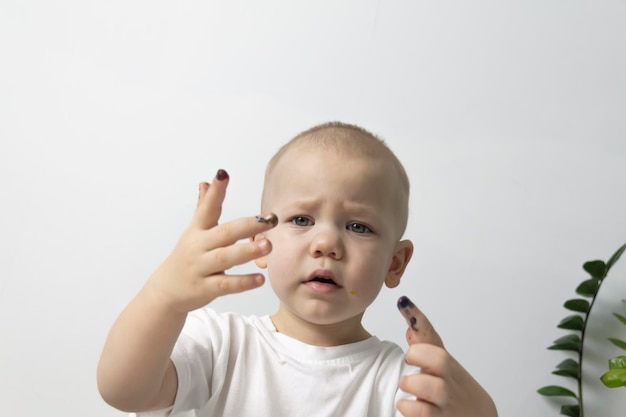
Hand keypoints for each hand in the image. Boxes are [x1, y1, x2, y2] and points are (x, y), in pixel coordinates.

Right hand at [145, 169, 276, 312]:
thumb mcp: (194, 232)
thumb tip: (206, 182)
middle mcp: (198, 246)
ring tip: (268, 245)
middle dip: (248, 225)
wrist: (166, 291)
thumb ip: (203, 207)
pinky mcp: (204, 288)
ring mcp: (200, 268)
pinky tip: (260, 278)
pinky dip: (243, 282)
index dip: (215, 191)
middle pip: (224, 233)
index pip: (207, 207)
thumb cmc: (187, 257)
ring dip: (247, 251)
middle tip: (270, 219)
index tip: (223, 174)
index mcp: (197, 230)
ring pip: (225, 258)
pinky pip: (225, 285)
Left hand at [396, 296, 497, 416]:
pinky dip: (409, 407)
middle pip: (440, 358)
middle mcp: (447, 378)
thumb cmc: (455, 388)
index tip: (403, 301)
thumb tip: (410, 326)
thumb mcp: (441, 365)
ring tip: (406, 385)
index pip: (431, 335)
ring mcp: (446, 399)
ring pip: (433, 387)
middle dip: (420, 355)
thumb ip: (425, 348)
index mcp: (444, 361)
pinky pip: (422, 413)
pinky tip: (406, 404)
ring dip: (413, 384)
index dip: (417, 318)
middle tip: (410, 360)